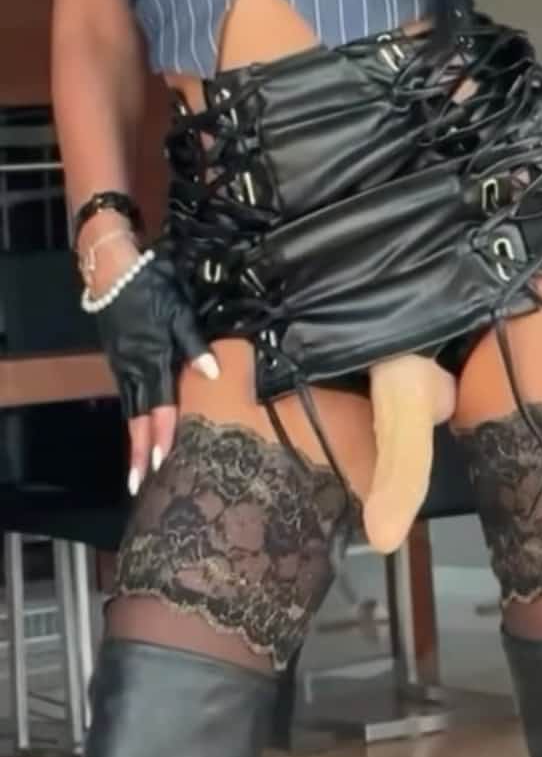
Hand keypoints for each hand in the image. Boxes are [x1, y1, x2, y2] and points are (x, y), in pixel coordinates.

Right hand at [92, 248, 219, 493]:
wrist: (114, 271)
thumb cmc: (151, 286)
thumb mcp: (178, 309)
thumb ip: (194, 344)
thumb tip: (213, 373)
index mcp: (151, 358)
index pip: (158, 405)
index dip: (160, 434)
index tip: (161, 463)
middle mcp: (134, 368)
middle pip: (137, 417)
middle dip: (139, 451)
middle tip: (138, 485)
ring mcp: (124, 365)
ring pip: (130, 409)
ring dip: (135, 439)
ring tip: (139, 470)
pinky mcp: (121, 360)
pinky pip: (128, 396)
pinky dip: (133, 418)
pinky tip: (139, 430)